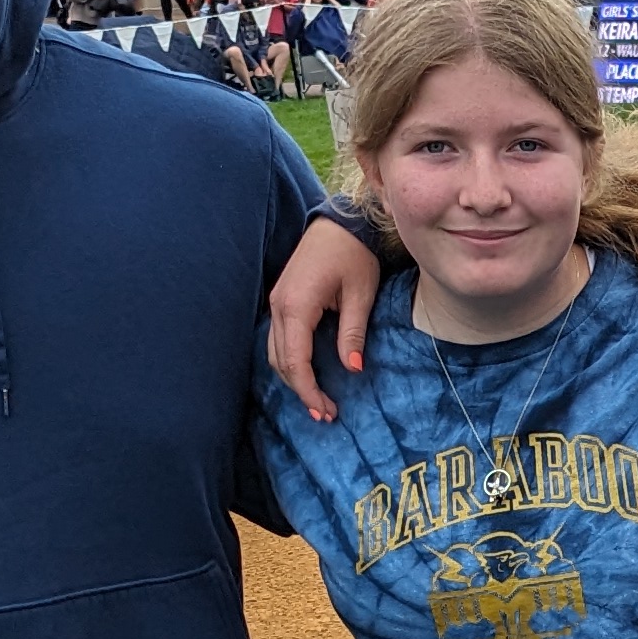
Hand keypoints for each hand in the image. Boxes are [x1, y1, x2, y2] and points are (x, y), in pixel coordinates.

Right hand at [263, 218, 383, 421]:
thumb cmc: (354, 255)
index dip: (309, 390)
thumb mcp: (361, 294)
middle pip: (280, 361)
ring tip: (318, 401)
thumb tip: (353, 368)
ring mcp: (276, 302)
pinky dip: (290, 361)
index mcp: (297, 305)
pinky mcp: (281, 300)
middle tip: (326, 414)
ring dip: (294, 379)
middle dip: (301, 391)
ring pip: (275, 352)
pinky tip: (308, 374)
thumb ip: (353, 332)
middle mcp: (279, 306)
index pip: (295, 360)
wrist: (340, 224)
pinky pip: (278, 339)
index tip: (326, 411)